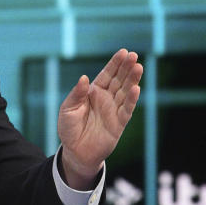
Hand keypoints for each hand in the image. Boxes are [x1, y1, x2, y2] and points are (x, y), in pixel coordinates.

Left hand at [58, 48, 142, 188]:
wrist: (75, 152)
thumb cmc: (69, 129)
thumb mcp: (67, 109)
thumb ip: (76, 94)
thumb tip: (84, 78)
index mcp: (94, 92)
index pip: (107, 75)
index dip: (115, 64)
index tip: (123, 52)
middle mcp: (106, 99)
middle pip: (119, 80)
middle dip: (126, 68)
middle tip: (134, 55)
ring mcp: (114, 110)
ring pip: (125, 92)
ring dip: (132, 80)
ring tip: (138, 67)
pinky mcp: (119, 124)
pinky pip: (126, 110)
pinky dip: (131, 100)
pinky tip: (136, 89)